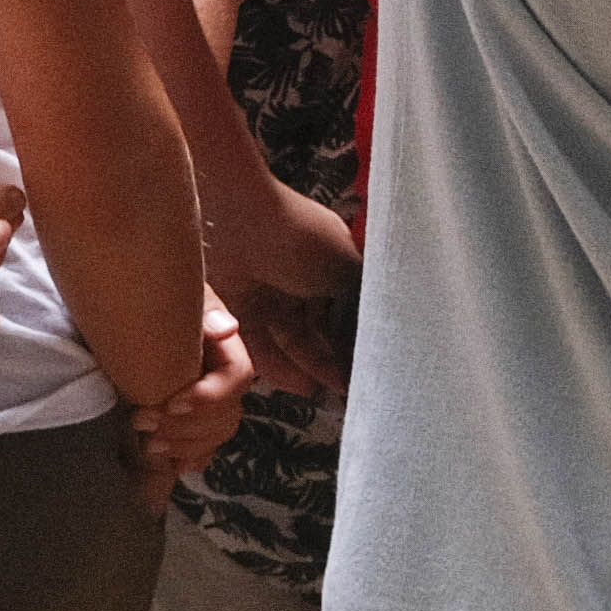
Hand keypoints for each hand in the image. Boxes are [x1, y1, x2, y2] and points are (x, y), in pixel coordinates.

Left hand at [128, 304, 255, 480]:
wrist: (142, 311)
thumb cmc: (163, 301)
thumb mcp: (184, 296)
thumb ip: (206, 310)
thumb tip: (226, 328)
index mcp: (227, 349)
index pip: (238, 378)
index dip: (209, 397)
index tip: (172, 403)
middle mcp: (226, 380)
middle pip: (226, 415)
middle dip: (187, 427)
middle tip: (141, 420)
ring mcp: (213, 403)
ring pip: (216, 436)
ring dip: (184, 446)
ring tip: (148, 443)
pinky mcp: (195, 420)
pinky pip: (205, 448)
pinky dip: (189, 458)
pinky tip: (169, 462)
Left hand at [202, 182, 357, 395]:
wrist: (237, 217)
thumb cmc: (299, 239)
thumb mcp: (345, 269)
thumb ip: (359, 308)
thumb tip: (374, 340)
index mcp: (331, 262)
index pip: (349, 309)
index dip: (357, 338)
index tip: (369, 368)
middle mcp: (302, 279)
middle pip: (320, 328)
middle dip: (334, 359)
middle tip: (349, 390)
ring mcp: (270, 293)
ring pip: (292, 340)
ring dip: (309, 367)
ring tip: (326, 394)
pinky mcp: (240, 308)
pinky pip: (261, 343)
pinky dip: (278, 366)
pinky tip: (300, 386)